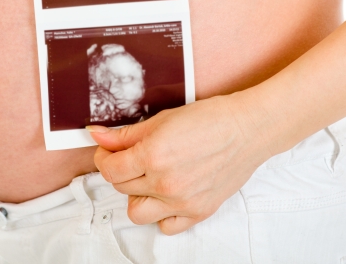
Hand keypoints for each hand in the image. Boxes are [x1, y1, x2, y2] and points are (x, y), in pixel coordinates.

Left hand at [89, 94, 270, 234]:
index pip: (110, 169)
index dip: (103, 158)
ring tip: (149, 178)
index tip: (108, 152)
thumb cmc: (211, 119)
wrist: (248, 129)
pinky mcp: (198, 212)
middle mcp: (165, 183)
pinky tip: (167, 194)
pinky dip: (162, 214)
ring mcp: (181, 201)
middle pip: (121, 187)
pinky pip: (166, 227)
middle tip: (133, 157)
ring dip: (137, 196)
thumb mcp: (163, 119)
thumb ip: (126, 134)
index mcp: (153, 155)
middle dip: (121, 171)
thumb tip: (97, 135)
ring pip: (137, 212)